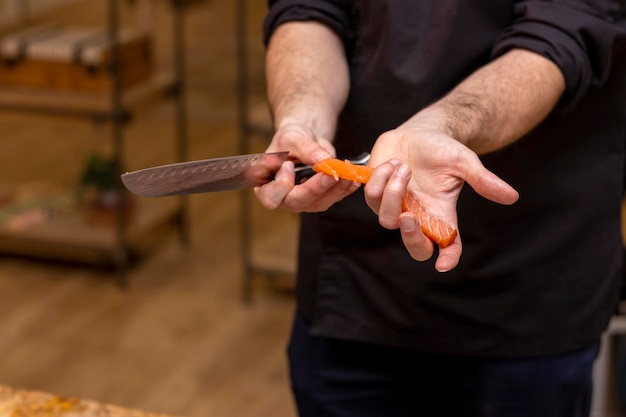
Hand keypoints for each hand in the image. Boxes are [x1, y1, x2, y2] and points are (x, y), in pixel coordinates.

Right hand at [254, 122, 360, 211]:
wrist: (304, 139)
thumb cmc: (290, 140)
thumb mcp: (292, 138)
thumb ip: (305, 149)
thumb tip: (323, 160)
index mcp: (267, 186)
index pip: (270, 197)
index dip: (280, 186)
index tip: (289, 166)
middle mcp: (284, 199)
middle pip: (298, 202)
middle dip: (316, 188)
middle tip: (330, 173)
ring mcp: (304, 201)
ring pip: (319, 202)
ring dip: (335, 188)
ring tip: (347, 172)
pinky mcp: (321, 199)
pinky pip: (334, 198)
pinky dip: (346, 188)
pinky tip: (354, 177)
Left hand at [364, 125, 518, 271]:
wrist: (419, 132)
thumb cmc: (443, 149)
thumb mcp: (464, 162)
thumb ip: (484, 180)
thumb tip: (512, 197)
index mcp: (442, 214)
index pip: (448, 245)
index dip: (448, 258)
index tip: (444, 265)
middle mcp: (418, 215)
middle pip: (415, 247)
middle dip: (410, 237)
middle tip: (410, 216)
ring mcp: (396, 207)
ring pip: (386, 218)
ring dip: (393, 191)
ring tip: (404, 166)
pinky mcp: (375, 193)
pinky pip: (370, 196)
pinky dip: (380, 179)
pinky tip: (392, 162)